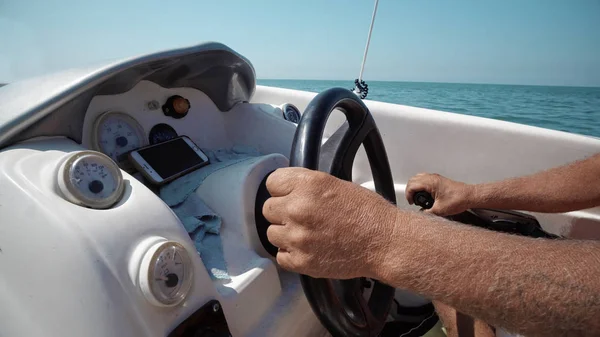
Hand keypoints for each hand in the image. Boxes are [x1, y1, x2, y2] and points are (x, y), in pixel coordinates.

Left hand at [262, 167, 398, 278]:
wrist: (385, 242)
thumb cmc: (368, 213)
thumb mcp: (336, 184)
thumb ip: (307, 186)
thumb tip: (289, 190)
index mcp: (308, 185)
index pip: (272, 182)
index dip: (281, 189)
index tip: (287, 195)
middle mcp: (298, 209)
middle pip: (268, 208)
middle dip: (282, 212)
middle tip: (300, 216)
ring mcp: (297, 237)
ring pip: (271, 233)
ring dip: (285, 233)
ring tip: (305, 234)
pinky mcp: (301, 260)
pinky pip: (280, 256)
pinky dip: (290, 254)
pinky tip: (306, 248)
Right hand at [405, 173, 473, 215]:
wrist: (469, 196)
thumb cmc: (458, 199)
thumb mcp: (439, 210)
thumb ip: (427, 212)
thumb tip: (421, 214)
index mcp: (430, 183)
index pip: (412, 186)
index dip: (408, 195)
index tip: (411, 203)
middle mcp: (432, 178)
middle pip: (413, 180)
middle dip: (410, 190)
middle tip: (412, 200)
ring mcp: (435, 178)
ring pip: (418, 177)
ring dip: (415, 186)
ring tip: (417, 197)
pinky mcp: (439, 180)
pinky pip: (425, 178)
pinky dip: (421, 185)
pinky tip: (425, 194)